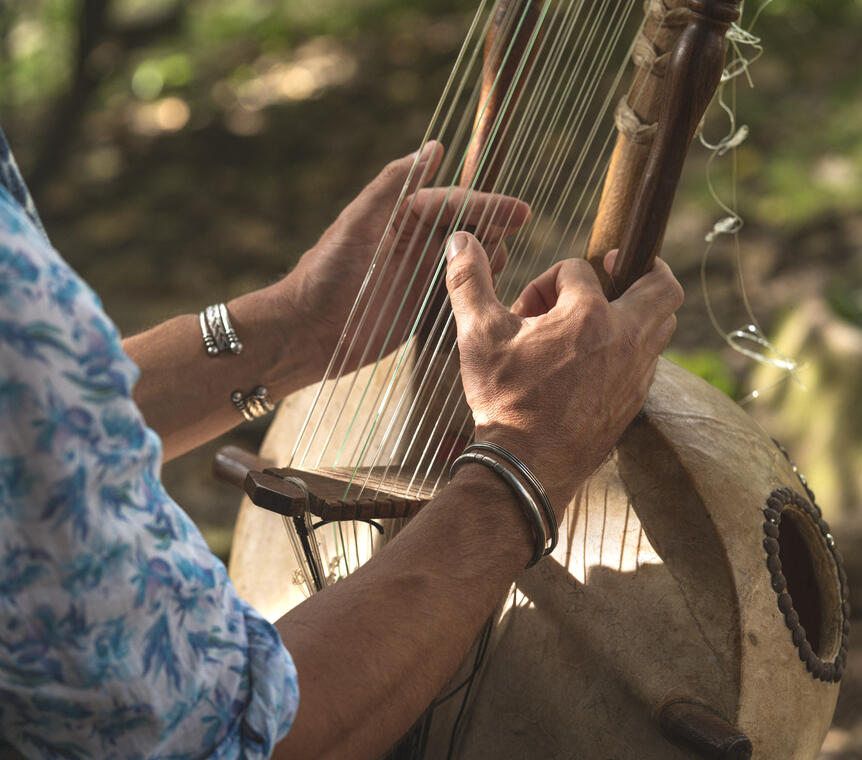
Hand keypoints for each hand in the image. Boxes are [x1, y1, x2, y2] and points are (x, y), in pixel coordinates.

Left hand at [280, 142, 530, 378]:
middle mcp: (417, 243)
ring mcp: (422, 277)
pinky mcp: (423, 310)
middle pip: (469, 230)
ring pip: (470, 263)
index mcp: (403, 216)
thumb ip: (393, 183)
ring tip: (494, 274)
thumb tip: (434, 146)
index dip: (488, 205)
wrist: (307, 332)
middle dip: (492, 234)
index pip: (455, 203)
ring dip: (487, 265)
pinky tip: (487, 300)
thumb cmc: (326, 272)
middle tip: (501, 252)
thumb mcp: (358, 222)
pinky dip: (475, 294)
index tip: (522, 212)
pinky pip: (459, 296)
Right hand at [445, 233, 683, 512]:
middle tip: (610, 268)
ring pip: (662, 322)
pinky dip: (629, 346)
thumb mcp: (478, 335)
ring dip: (634, 309)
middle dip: (639, 267)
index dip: (546, 281)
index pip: (579, 269)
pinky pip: (649, 358)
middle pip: (662, 284)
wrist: (526, 467)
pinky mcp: (635, 399)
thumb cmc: (503, 398)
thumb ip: (469, 281)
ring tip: (593, 320)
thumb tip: (461, 237)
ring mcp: (636, 371)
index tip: (525, 311)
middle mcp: (625, 338)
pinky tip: (593, 360)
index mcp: (588, 314)